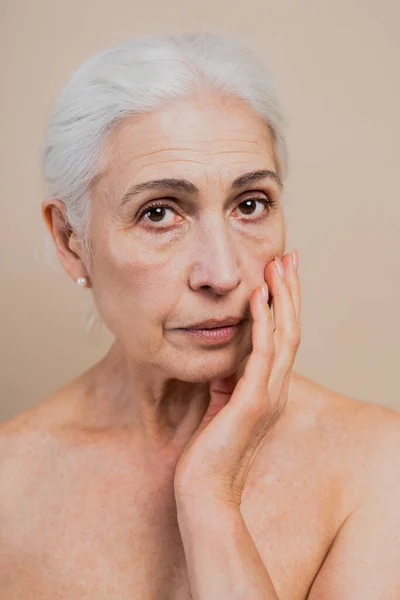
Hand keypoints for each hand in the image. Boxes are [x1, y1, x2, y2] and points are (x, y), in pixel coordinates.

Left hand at [173, 251, 300, 508]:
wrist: (204, 490)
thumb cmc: (208, 452)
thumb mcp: (219, 405)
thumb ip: (227, 380)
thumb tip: (223, 356)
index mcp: (268, 389)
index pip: (282, 338)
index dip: (284, 305)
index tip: (278, 275)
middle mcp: (275, 388)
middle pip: (291, 328)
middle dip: (290, 291)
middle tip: (289, 257)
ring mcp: (267, 394)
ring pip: (284, 335)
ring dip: (282, 297)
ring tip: (278, 265)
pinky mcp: (252, 401)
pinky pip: (261, 352)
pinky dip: (261, 322)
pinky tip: (258, 297)